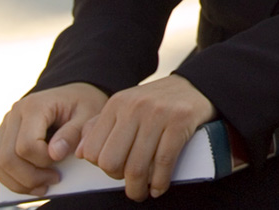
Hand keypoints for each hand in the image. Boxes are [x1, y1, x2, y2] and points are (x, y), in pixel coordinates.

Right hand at [0, 82, 108, 196]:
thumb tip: (54, 154)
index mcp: (35, 105)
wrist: (73, 96)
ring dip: (16, 181)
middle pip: (6, 158)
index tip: (61, 161)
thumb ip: (74, 134)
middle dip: (30, 177)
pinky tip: (27, 178)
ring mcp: (4, 125)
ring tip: (41, 183)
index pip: (26, 145)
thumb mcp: (89, 116)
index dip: (43, 162)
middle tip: (53, 179)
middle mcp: (13, 114)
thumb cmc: (82, 107)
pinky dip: (5, 176)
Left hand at [76, 74, 216, 201]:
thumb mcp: (126, 106)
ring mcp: (158, 113)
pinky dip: (159, 182)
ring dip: (139, 188)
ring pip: (137, 166)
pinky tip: (159, 187)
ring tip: (143, 192)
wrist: (197, 85)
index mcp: (116, 104)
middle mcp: (134, 107)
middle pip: (112, 161)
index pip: (93, 150)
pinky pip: (163, 162)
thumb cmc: (159, 101)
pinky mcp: (180, 121)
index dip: (102, 168)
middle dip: (119, 180)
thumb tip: (81, 153)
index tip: (115, 171)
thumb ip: (100, 126)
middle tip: (130, 182)